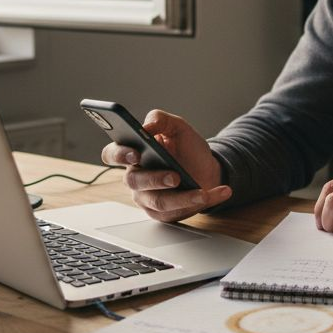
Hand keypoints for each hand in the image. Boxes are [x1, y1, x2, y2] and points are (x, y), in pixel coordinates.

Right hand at [99, 109, 231, 221]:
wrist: (207, 168)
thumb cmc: (186, 149)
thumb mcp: (177, 127)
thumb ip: (161, 119)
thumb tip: (147, 125)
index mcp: (133, 154)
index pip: (111, 154)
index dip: (119, 155)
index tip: (135, 153)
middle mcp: (136, 177)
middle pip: (135, 181)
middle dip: (155, 179)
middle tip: (174, 176)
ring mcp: (148, 197)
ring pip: (158, 201)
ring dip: (183, 197)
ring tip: (202, 192)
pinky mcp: (163, 213)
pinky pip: (179, 211)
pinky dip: (204, 200)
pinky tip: (220, 192)